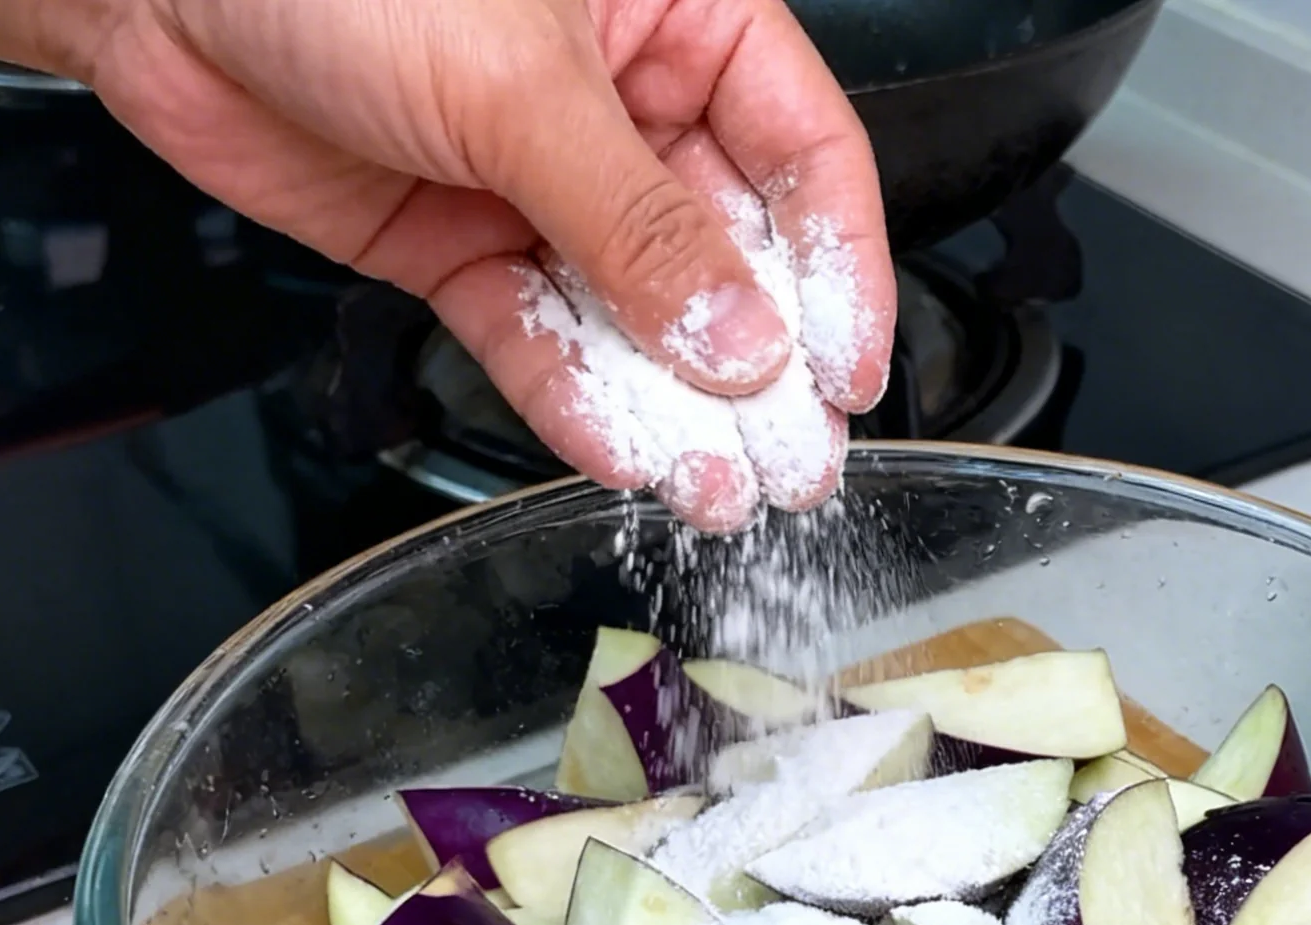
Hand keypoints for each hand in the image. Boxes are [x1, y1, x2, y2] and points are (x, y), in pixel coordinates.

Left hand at [0, 0, 894, 528]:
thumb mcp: (517, 84)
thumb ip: (637, 225)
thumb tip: (740, 341)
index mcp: (681, 12)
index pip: (805, 153)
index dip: (839, 269)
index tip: (851, 374)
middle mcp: (623, 97)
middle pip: (729, 249)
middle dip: (759, 367)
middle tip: (793, 464)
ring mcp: (539, 176)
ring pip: (634, 311)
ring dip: (672, 406)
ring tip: (712, 490)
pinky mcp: (459, 240)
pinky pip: (536, 334)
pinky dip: (571, 397)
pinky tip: (617, 450)